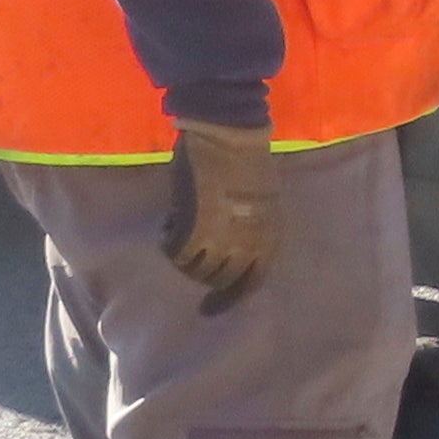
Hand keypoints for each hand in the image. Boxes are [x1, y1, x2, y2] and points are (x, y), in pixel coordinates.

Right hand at [163, 119, 280, 309]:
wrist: (231, 130)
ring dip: (185, 258)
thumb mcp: (263, 200)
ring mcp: (222, 238)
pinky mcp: (194, 227)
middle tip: (188, 255)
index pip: (250, 284)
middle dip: (203, 273)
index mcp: (270, 237)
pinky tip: (168, 227)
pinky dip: (169, 244)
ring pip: (197, 270)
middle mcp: (248, 244)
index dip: (228, 298)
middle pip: (220, 280)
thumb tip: (231, 251)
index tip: (208, 307)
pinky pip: (177, 253)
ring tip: (178, 233)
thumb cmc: (248, 157)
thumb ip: (250, 228)